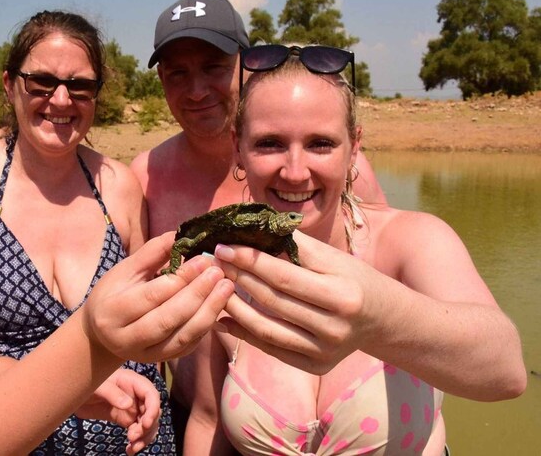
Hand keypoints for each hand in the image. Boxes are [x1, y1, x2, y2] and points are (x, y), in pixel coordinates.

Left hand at [77, 368, 160, 454]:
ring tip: (132, 448)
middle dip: (147, 427)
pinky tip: (130, 450)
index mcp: (133, 382)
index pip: (151, 394)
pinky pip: (138, 431)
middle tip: (132, 437)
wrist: (74, 393)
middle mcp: (136, 395)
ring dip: (144, 437)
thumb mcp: (98, 386)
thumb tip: (128, 404)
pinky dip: (137, 441)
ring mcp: (133, 408)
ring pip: (148, 424)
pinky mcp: (126, 419)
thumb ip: (112, 393)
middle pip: (152, 412)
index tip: (145, 424)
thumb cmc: (87, 382)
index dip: (153, 409)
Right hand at [83, 232, 233, 363]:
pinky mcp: (161, 361)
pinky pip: (188, 346)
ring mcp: (145, 354)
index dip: (181, 278)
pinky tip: (218, 307)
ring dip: (208, 312)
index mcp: (113, 311)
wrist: (101, 333)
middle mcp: (126, 338)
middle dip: (198, 295)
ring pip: (182, 337)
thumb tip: (181, 235)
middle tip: (219, 273)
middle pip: (169, 319)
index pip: (153, 295)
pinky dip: (205, 327)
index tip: (204, 260)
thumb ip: (152, 253)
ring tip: (227, 288)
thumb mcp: (125, 270)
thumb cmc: (113, 294)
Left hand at [214, 232, 384, 374]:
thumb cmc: (354, 279)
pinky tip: (223, 317)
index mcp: (342, 295)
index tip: (223, 247)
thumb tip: (254, 229)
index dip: (249, 261)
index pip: (284, 276)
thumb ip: (296, 245)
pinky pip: (271, 349)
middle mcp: (334, 328)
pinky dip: (243, 334)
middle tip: (213, 263)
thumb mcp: (334, 258)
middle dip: (238, 279)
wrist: (383, 320)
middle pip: (272, 302)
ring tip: (215, 287)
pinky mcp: (316, 366)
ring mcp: (325, 352)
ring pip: (267, 330)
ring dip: (234, 308)